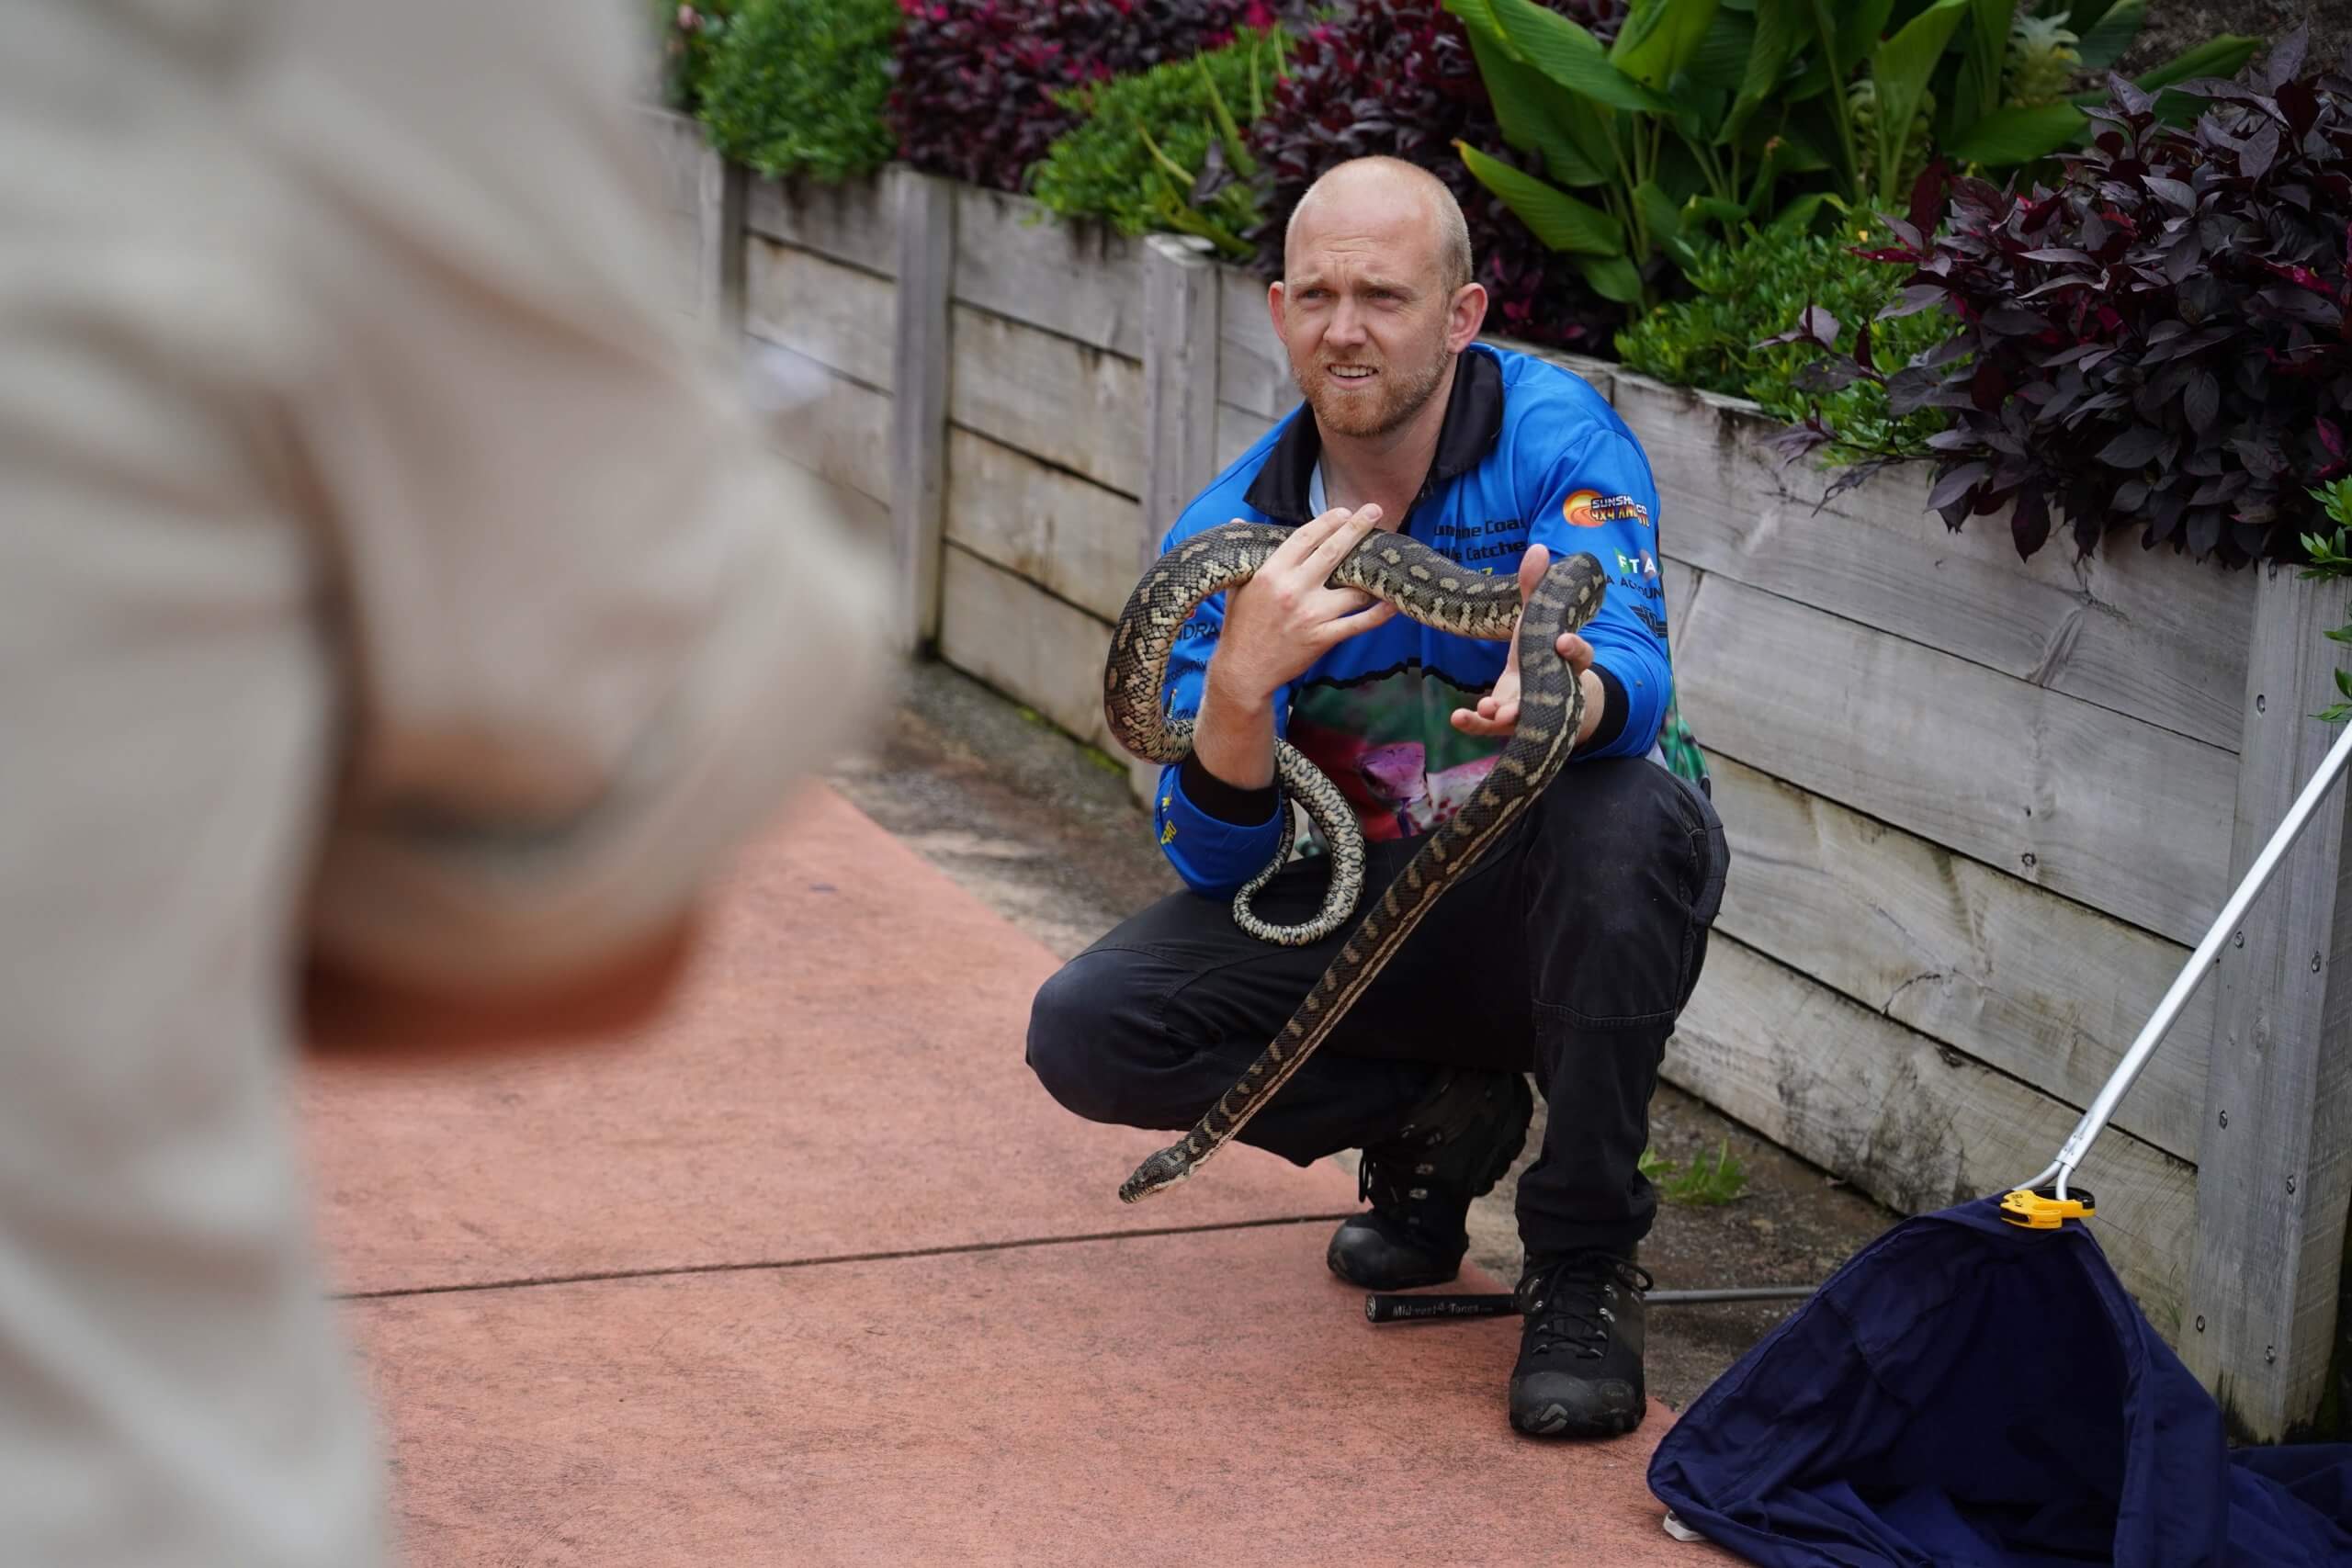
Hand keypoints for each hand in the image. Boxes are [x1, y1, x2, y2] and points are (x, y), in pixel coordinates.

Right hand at [1206, 504, 1397, 706]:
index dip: (1328, 521)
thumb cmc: (1239, 627)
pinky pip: (1359, 623)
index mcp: (1272, 573)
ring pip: (1352, 589)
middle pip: (1333, 552)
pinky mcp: (1323, 638)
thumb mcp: (1235, 586)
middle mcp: (1294, 590)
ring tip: (1382, 563)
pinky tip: (1393, 602)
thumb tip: (1236, 523)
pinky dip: (1379, 614)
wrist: (1244, 670)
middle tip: (1374, 510)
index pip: (1305, 537)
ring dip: (1369, 576)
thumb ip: (1245, 555)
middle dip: (1356, 528)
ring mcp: (1311, 615)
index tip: (1344, 511)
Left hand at [1450, 544, 1598, 741]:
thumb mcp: (1537, 617)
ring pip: (1521, 716)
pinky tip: (1457, 717)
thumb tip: (1537, 547)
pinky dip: (1475, 724)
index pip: (1580, 656)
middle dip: (1535, 697)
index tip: (1563, 641)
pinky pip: (1491, 726)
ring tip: (1491, 710)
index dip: (1575, 649)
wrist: (1545, 691)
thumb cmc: (1542, 648)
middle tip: (1520, 699)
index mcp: (1567, 660)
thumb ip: (1535, 587)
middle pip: (1550, 696)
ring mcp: (1529, 708)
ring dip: (1505, 716)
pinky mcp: (1507, 720)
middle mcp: (1553, 688)